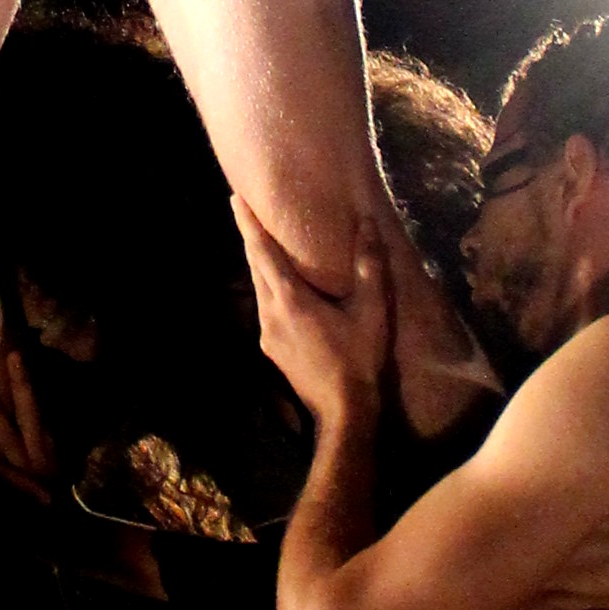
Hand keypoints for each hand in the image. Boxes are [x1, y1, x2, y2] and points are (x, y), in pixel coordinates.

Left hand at [233, 196, 391, 421]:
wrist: (344, 411)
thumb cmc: (360, 358)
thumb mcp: (372, 310)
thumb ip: (369, 265)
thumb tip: (366, 224)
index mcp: (291, 300)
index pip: (263, 252)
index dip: (249, 224)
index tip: (235, 199)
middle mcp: (270, 313)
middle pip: (254, 266)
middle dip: (249, 236)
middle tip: (241, 208)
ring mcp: (266, 334)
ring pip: (258, 288)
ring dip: (258, 263)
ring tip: (260, 242)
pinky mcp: (271, 349)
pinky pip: (265, 307)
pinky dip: (267, 287)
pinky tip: (279, 286)